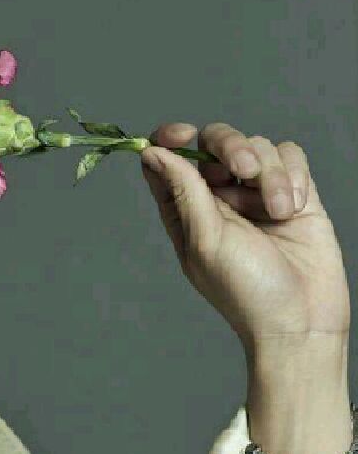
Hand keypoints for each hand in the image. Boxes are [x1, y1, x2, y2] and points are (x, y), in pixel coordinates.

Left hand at [140, 123, 349, 351]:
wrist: (301, 318)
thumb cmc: (245, 290)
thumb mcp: (204, 240)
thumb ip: (183, 191)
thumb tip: (152, 152)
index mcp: (185, 209)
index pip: (167, 159)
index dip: (169, 138)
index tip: (182, 135)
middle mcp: (218, 197)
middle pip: (215, 142)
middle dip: (230, 146)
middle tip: (243, 169)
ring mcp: (257, 193)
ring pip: (258, 146)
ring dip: (270, 174)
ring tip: (278, 211)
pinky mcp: (294, 192)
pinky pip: (290, 156)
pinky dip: (293, 175)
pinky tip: (293, 208)